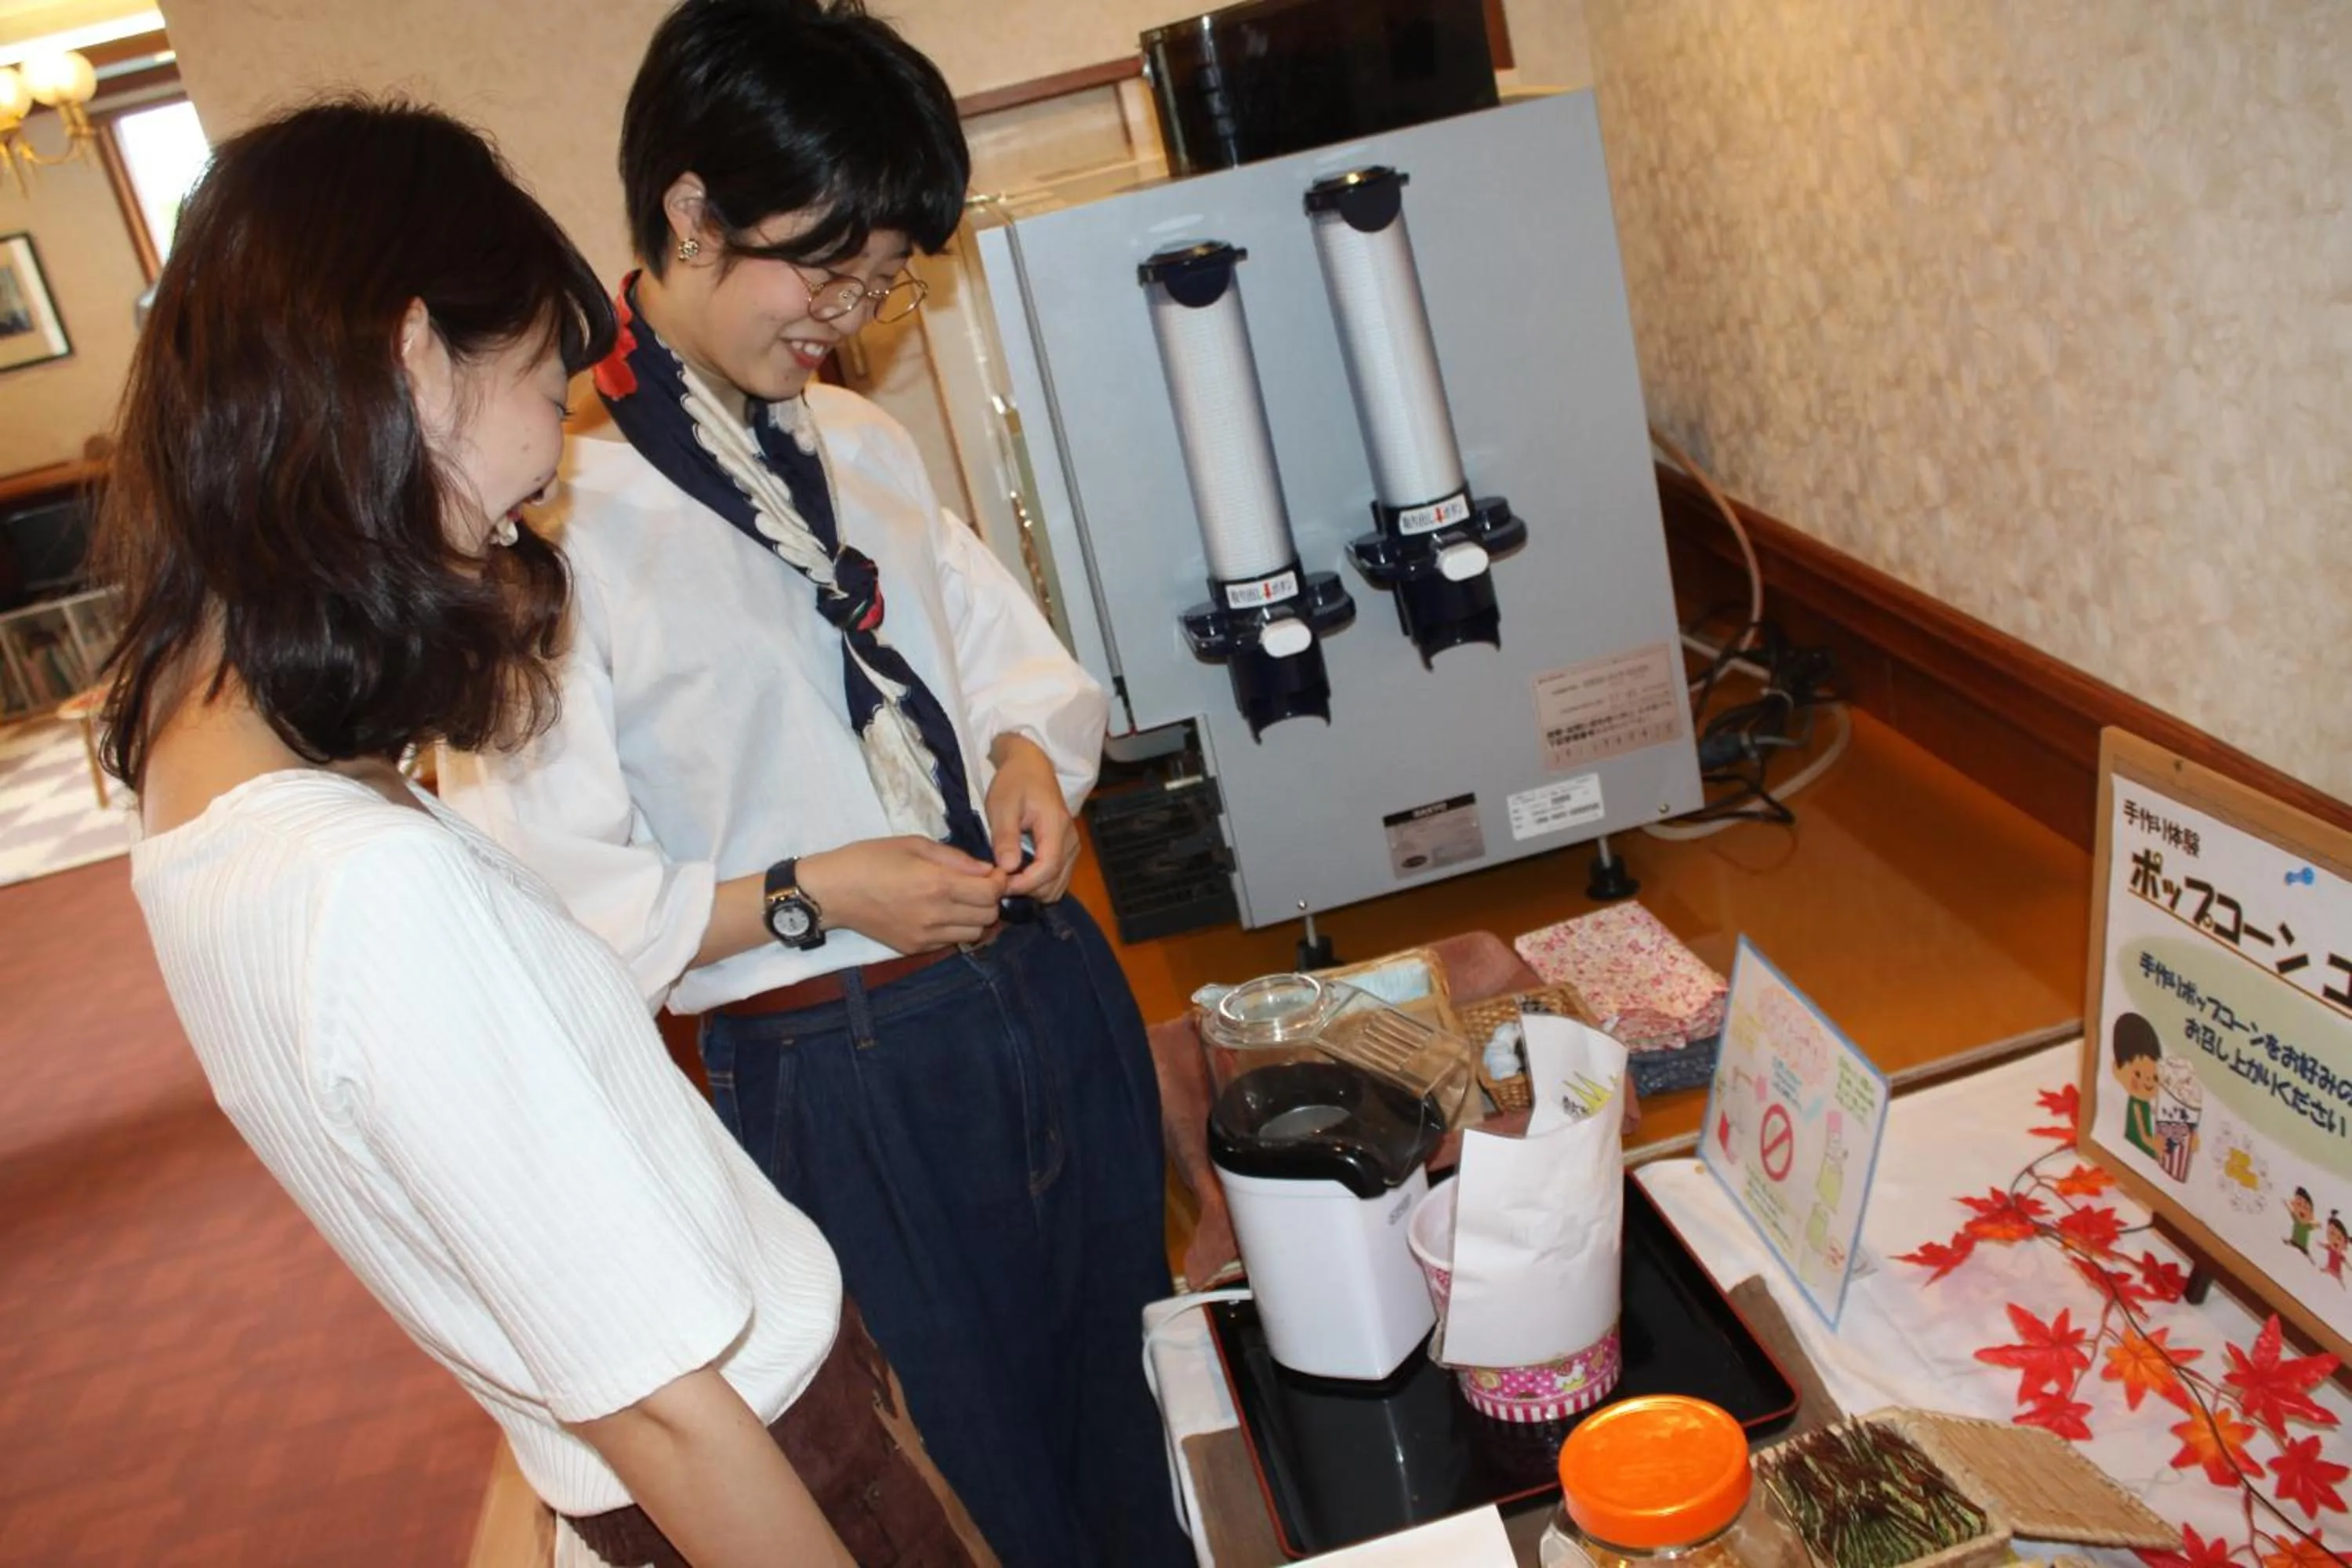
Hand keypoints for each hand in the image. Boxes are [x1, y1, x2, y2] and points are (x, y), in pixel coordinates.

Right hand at [797, 837, 1005, 954]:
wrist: (832, 892)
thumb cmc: (869, 859)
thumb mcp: (913, 844)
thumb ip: (955, 858)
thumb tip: (987, 870)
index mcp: (937, 884)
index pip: (992, 892)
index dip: (999, 881)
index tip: (992, 872)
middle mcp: (936, 915)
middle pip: (989, 916)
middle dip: (989, 899)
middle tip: (976, 885)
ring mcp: (925, 936)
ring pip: (975, 933)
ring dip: (975, 917)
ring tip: (958, 900)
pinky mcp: (914, 949)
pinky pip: (951, 942)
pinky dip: (954, 929)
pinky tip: (939, 913)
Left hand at [986, 733, 1081, 901]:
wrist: (1031, 767)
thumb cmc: (1014, 783)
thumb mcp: (1002, 806)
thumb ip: (1006, 837)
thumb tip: (1007, 868)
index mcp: (1056, 826)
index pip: (1048, 868)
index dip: (1024, 883)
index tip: (999, 884)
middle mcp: (1071, 841)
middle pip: (1055, 883)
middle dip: (1027, 889)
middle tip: (999, 882)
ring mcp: (1072, 848)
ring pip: (1057, 885)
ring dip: (1033, 889)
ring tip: (1008, 878)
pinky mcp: (1068, 852)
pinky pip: (1057, 879)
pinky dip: (1039, 884)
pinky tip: (1019, 874)